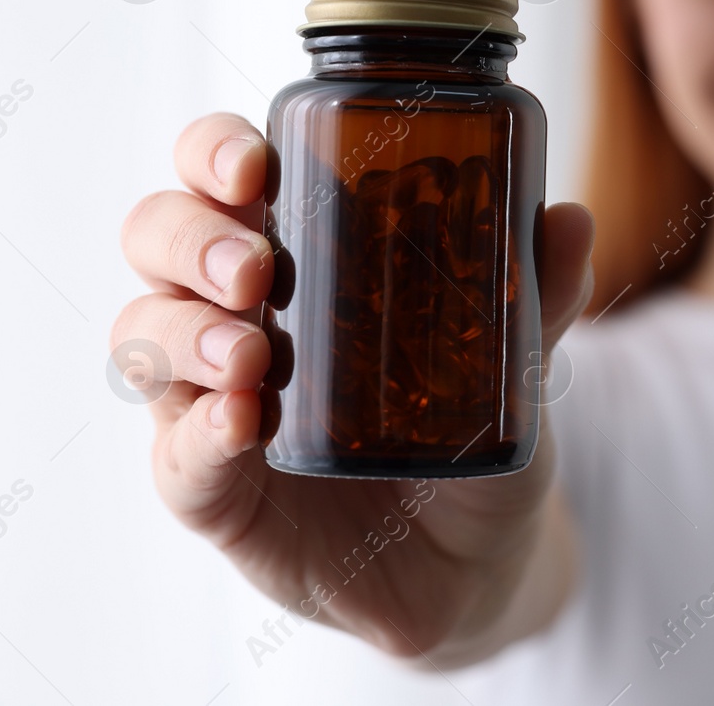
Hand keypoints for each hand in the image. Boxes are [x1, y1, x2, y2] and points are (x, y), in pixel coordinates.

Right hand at [113, 112, 593, 662]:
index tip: (255, 165)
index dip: (215, 152)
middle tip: (256, 268)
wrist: (475, 560)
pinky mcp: (213, 488)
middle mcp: (241, 312)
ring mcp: (213, 398)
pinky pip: (175, 453)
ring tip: (253, 355)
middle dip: (191, 238)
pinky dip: (198, 431)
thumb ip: (537, 296)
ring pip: (143, 334)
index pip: (223, 175)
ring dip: (186, 332)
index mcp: (301, 254)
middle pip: (157, 237)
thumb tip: (570, 219)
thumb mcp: (515, 361)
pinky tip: (240, 421)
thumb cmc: (470, 432)